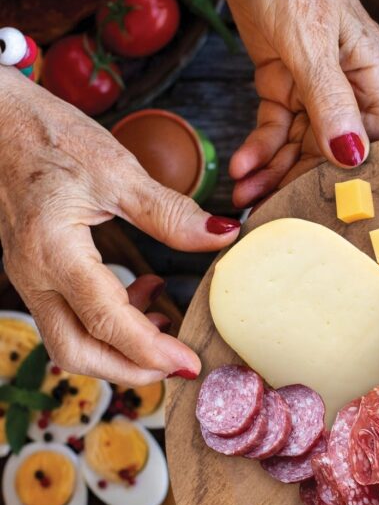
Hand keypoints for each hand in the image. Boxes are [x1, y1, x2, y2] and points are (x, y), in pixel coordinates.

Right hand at [0, 71, 239, 384]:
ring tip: (165, 325)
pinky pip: (69, 318)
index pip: (106, 323)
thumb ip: (170, 213)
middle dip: (131, 369)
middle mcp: (34, 274)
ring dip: (120, 350)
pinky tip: (143, 295)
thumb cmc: (51, 135)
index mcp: (54, 250)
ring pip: (69, 342)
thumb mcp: (118, 170)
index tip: (191, 364)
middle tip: (179, 363)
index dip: (151, 352)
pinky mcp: (35, 272)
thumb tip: (223, 235)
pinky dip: (109, 325)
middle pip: (76, 352)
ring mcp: (29, 277)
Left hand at [214, 0, 378, 208]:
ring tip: (247, 195)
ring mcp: (316, 88)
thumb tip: (350, 155)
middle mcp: (350, 89)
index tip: (340, 211)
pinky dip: (258, 147)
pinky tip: (242, 164)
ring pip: (301, 146)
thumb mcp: (309, 40)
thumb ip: (329, 100)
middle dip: (303, 182)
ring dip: (273, 171)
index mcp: (372, 77)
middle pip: (335, 153)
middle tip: (274, 212)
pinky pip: (275, 128)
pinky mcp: (285, 83)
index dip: (364, 178)